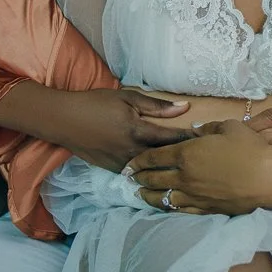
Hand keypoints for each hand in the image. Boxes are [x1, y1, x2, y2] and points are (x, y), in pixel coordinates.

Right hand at [56, 88, 192, 171]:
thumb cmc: (97, 103)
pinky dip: (150, 173)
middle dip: (184, 157)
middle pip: (165, 159)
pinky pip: (136, 174)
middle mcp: (132, 152)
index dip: (191, 140)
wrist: (64, 120)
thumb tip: (184, 107)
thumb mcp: (128, 98)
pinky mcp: (112, 170)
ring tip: (187, 168)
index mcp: (138, 131)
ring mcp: (122, 164)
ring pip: (152, 170)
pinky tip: (162, 172)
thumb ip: (157, 106)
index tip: (207, 140)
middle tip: (203, 156)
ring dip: (167, 168)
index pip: (173, 139)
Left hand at [129, 116, 271, 214]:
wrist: (268, 177)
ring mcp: (194, 196)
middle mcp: (185, 176)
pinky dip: (169, 208)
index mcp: (187, 153)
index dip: (139, 160)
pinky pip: (181, 210)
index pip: (154, 157)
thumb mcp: (228, 127)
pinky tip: (166, 206)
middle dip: (139, 178)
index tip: (129, 163)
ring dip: (149, 196)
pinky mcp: (206, 209)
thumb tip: (194, 131)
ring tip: (141, 194)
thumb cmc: (249, 148)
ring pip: (164, 198)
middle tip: (129, 178)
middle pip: (154, 179)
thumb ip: (206, 128)